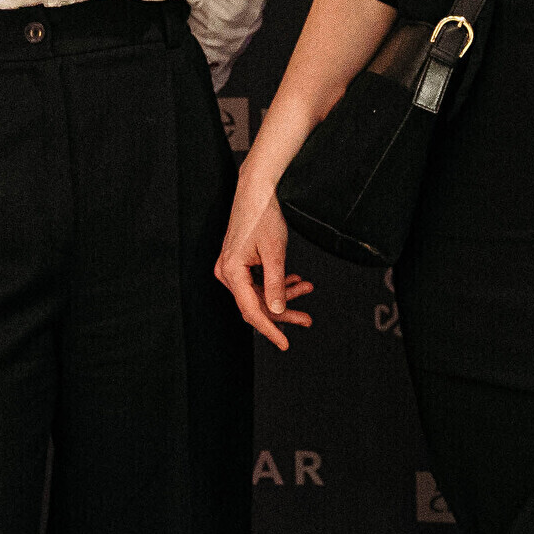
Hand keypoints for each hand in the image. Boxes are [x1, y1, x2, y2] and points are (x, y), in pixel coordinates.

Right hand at [215, 171, 314, 349]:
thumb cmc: (262, 215)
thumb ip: (276, 284)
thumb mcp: (275, 253)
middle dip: (284, 311)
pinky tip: (295, 279)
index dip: (270, 329)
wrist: (256, 190)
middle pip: (257, 304)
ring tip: (307, 288)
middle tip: (306, 319)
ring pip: (260, 293)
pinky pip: (258, 281)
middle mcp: (227, 272)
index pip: (252, 311)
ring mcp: (232, 267)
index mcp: (231, 272)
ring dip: (284, 294)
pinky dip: (277, 282)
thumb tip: (277, 310)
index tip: (284, 343)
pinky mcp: (239, 262)